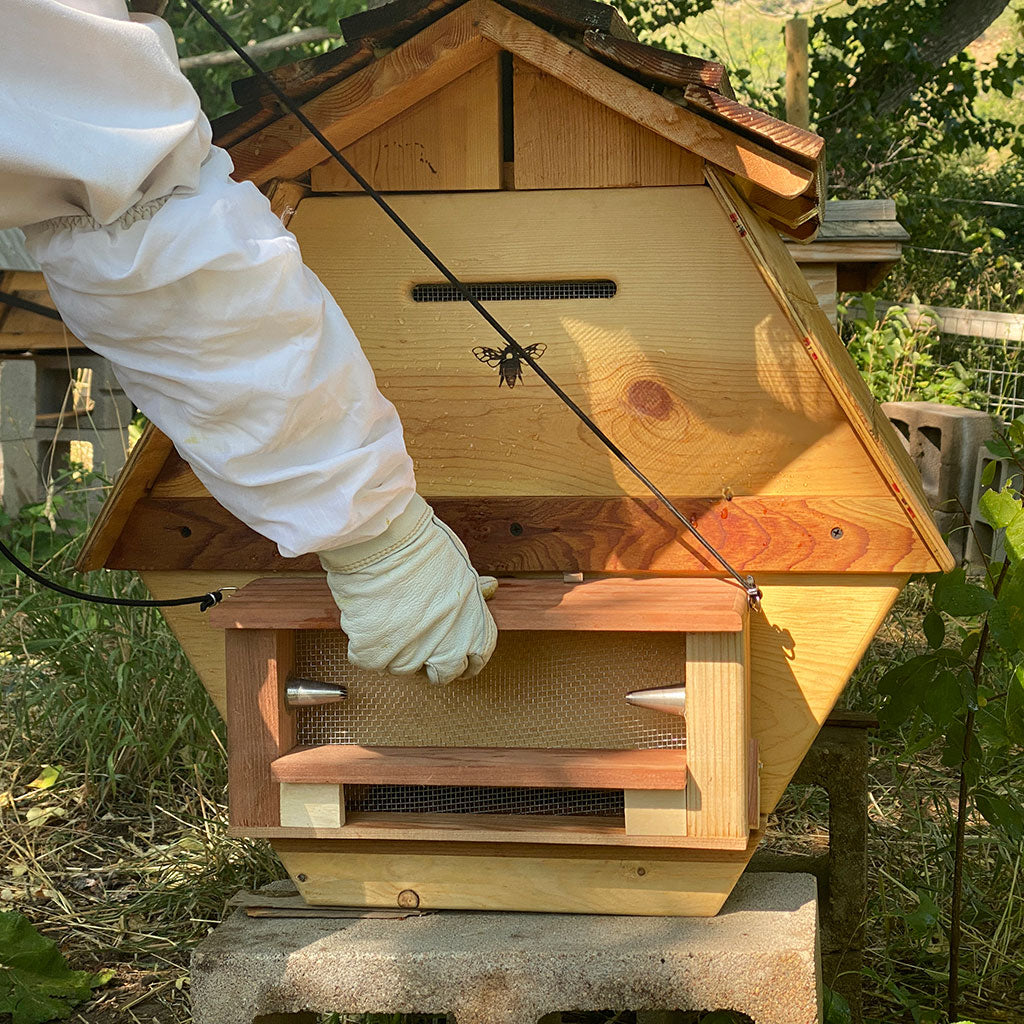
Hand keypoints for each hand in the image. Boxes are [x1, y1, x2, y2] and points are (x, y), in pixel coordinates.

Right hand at [318, 495, 497, 684]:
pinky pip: (368, 659)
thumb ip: (473, 590)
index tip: (455, 655)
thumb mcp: (460, 566)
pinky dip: (365, 645)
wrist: (383, 540)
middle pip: (443, 674)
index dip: (465, 658)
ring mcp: (409, 654)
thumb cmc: (423, 545)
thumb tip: (491, 589)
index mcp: (473, 628)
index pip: (477, 660)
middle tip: (419, 641)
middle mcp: (446, 648)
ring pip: (403, 667)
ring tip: (391, 617)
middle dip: (433, 663)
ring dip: (397, 650)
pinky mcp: (374, 653)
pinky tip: (368, 619)